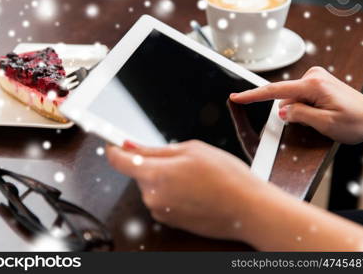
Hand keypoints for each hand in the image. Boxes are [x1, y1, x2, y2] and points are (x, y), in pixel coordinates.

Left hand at [106, 140, 262, 240]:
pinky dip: (173, 191)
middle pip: (139, 172)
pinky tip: (194, 189)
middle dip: (154, 162)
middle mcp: (152, 197)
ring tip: (194, 176)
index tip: (115, 143)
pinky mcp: (170, 220)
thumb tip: (130, 145)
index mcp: (154, 175)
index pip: (118, 161)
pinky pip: (163, 198)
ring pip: (152, 185)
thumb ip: (155, 150)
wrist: (247, 209)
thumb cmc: (226, 177)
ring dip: (165, 177)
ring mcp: (161, 211)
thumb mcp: (191, 150)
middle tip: (181, 160)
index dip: (115, 149)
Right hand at [230, 67, 362, 143]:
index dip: (253, 96)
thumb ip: (299, 115)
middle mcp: (314, 76)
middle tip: (314, 122)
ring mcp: (316, 78)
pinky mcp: (318, 82)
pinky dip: (304, 107)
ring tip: (323, 118)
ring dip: (300, 111)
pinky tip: (321, 112)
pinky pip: (300, 96)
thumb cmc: (356, 121)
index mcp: (313, 85)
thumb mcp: (325, 124)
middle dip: (291, 112)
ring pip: (292, 99)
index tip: (236, 97)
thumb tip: (281, 111)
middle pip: (284, 97)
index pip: (275, 91)